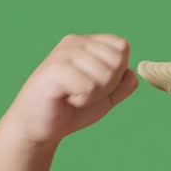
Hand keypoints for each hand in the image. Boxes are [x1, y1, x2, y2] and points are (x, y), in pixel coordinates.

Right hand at [4, 33, 138, 144]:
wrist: (38, 127)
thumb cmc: (71, 110)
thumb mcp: (105, 98)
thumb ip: (123, 85)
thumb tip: (132, 73)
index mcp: (87, 43)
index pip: (122, 48)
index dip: (117, 73)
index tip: (97, 85)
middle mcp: (74, 42)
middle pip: (117, 61)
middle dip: (107, 85)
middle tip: (84, 93)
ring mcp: (62, 54)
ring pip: (105, 74)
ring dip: (93, 95)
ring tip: (74, 96)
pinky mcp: (53, 70)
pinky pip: (88, 85)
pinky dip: (82, 99)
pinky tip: (66, 99)